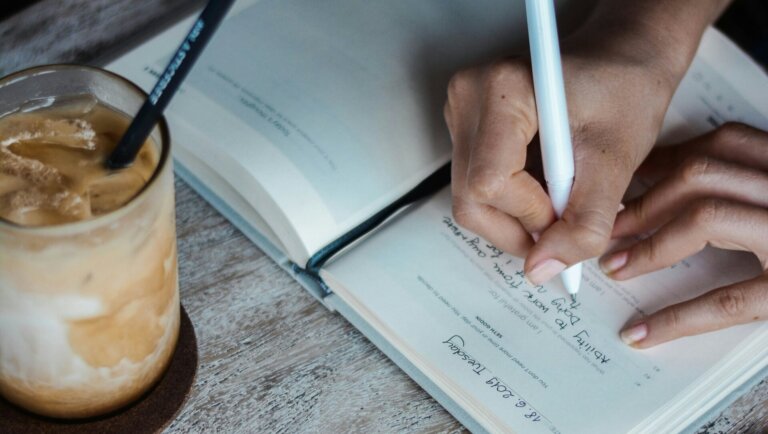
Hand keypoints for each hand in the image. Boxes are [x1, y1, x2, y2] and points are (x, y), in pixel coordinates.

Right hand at [445, 43, 676, 282]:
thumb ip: (583, 223)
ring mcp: (460, 112)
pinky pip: (474, 187)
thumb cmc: (625, 92)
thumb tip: (542, 270)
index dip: (532, 216)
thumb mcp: (615, 163)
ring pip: (470, 200)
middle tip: (565, 223)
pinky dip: (512, 201)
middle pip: (470, 199)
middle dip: (520, 226)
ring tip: (561, 196)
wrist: (623, 61)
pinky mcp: (465, 127)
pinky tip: (545, 185)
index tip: (572, 215)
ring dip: (518, 216)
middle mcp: (467, 97)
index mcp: (500, 90)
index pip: (490, 184)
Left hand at [599, 123, 767, 347]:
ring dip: (652, 243)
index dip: (662, 164)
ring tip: (618, 267)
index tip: (627, 185)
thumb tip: (673, 184)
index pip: (721, 145)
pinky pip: (732, 299)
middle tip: (611, 230)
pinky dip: (679, 317)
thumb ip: (750, 183)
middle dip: (644, 201)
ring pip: (709, 215)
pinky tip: (644, 333)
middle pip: (703, 174)